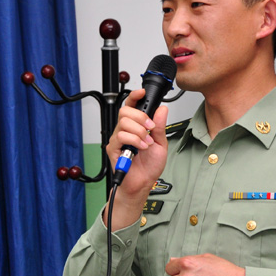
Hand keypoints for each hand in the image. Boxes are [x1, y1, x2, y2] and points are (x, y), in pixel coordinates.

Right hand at [103, 89, 168, 229]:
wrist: (143, 184)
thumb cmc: (149, 166)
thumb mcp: (161, 144)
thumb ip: (160, 127)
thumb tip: (162, 109)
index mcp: (136, 127)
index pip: (132, 106)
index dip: (135, 96)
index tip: (142, 92)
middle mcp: (125, 131)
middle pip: (125, 111)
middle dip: (140, 117)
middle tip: (151, 128)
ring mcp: (118, 139)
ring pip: (123, 123)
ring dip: (139, 132)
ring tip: (147, 143)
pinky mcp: (113, 149)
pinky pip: (120, 137)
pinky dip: (134, 140)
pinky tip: (141, 148)